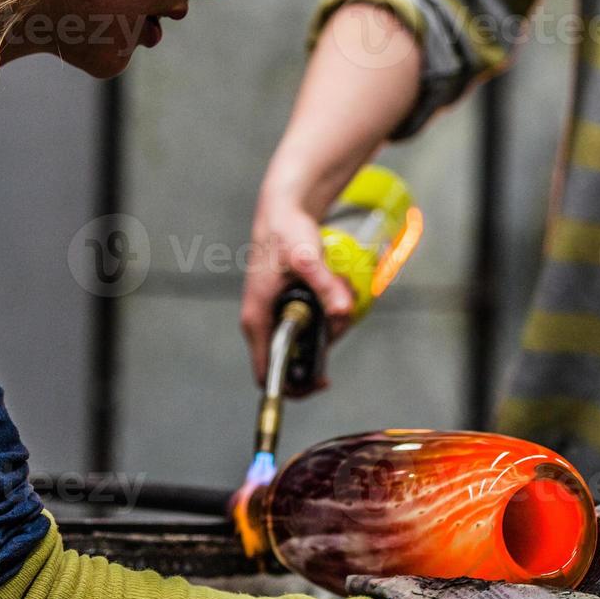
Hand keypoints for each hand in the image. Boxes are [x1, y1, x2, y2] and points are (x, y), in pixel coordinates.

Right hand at [240, 193, 357, 391]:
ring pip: (304, 340)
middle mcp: (262, 321)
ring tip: (340, 295)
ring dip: (328, 327)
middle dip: (321, 348)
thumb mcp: (308, 259)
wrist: (283, 211)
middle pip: (292, 359)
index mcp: (256, 319)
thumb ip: (326, 286)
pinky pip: (309, 323)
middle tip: (340, 321)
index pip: (266, 373)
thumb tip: (343, 312)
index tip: (321, 382)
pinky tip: (337, 292)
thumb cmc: (285, 233)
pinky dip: (327, 313)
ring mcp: (274, 314)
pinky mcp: (287, 305)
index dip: (292, 387)